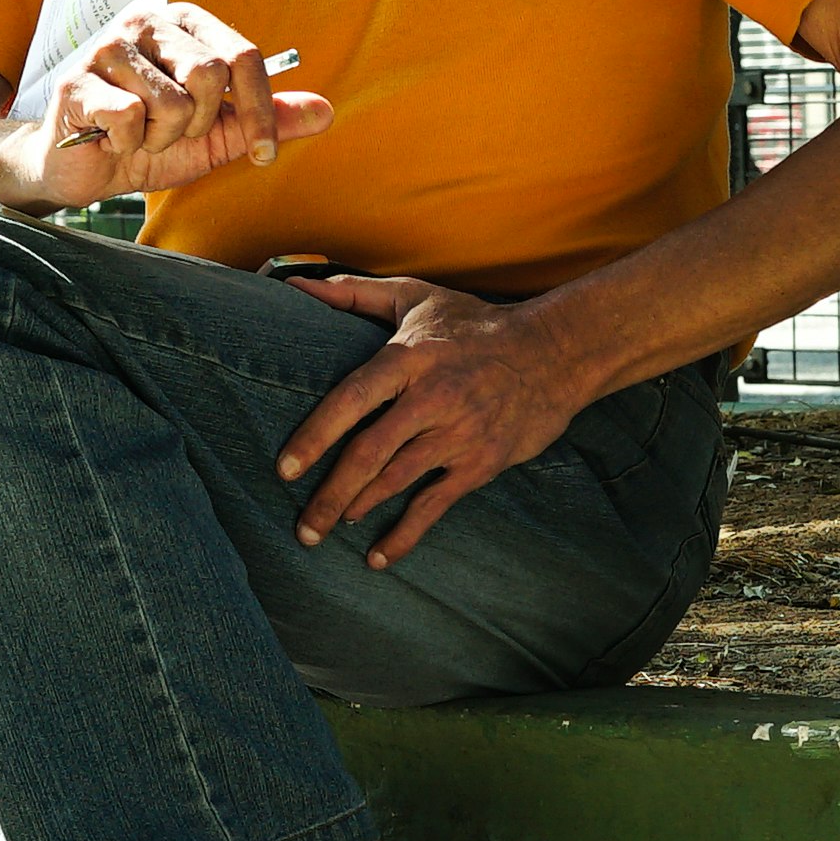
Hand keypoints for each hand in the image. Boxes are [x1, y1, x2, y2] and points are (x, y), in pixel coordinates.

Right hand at [19, 4, 331, 208]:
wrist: (84, 170)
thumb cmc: (152, 142)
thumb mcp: (219, 135)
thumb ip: (268, 119)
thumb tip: (326, 111)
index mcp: (186, 25)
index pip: (244, 56)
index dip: (261, 112)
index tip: (263, 155)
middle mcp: (147, 22)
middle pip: (209, 74)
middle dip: (200, 124)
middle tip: (173, 133)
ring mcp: (107, 47)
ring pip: (171, 102)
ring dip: (162, 138)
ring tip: (140, 134)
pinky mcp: (76, 81)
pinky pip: (131, 117)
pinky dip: (129, 143)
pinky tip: (111, 138)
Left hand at [276, 277, 594, 565]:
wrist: (554, 352)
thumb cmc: (475, 324)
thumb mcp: (416, 297)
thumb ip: (351, 293)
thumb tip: (292, 283)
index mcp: (409, 358)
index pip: (351, 400)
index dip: (315, 436)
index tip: (285, 469)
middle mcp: (432, 398)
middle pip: (369, 453)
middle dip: (329, 495)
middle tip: (301, 526)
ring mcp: (458, 433)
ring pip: (396, 481)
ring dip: (356, 510)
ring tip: (323, 530)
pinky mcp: (480, 462)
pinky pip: (435, 505)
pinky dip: (405, 534)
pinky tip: (378, 557)